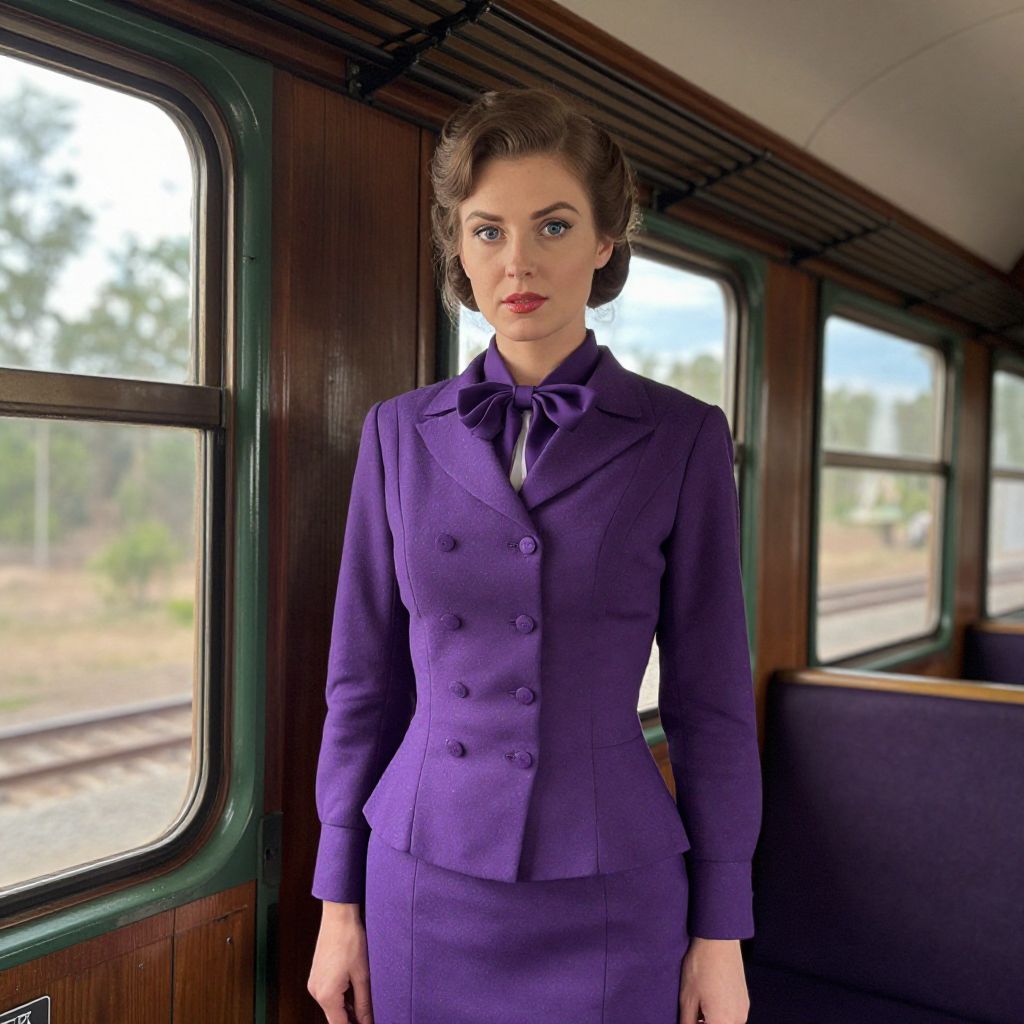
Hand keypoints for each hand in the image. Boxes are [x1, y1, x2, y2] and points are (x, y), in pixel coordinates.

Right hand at [307, 901, 373, 1022]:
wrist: (338, 915)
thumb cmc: (350, 940)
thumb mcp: (362, 975)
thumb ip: (364, 1004)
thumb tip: (367, 1022)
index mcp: (326, 995)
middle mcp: (316, 992)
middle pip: (334, 1017)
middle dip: (351, 1020)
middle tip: (369, 1016)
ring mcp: (314, 983)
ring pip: (332, 1006)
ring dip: (346, 1009)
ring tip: (365, 1004)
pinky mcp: (317, 975)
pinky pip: (328, 994)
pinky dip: (341, 997)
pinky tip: (355, 991)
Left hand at [678, 936, 749, 1023]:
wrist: (718, 940)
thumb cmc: (701, 966)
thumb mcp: (687, 998)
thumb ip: (687, 1022)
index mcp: (723, 1022)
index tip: (690, 1018)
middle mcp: (738, 1019)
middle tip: (692, 1015)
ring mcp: (744, 1009)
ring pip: (726, 1023)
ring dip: (714, 1021)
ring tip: (698, 1007)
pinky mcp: (745, 999)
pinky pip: (733, 1016)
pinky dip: (721, 1014)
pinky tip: (708, 999)